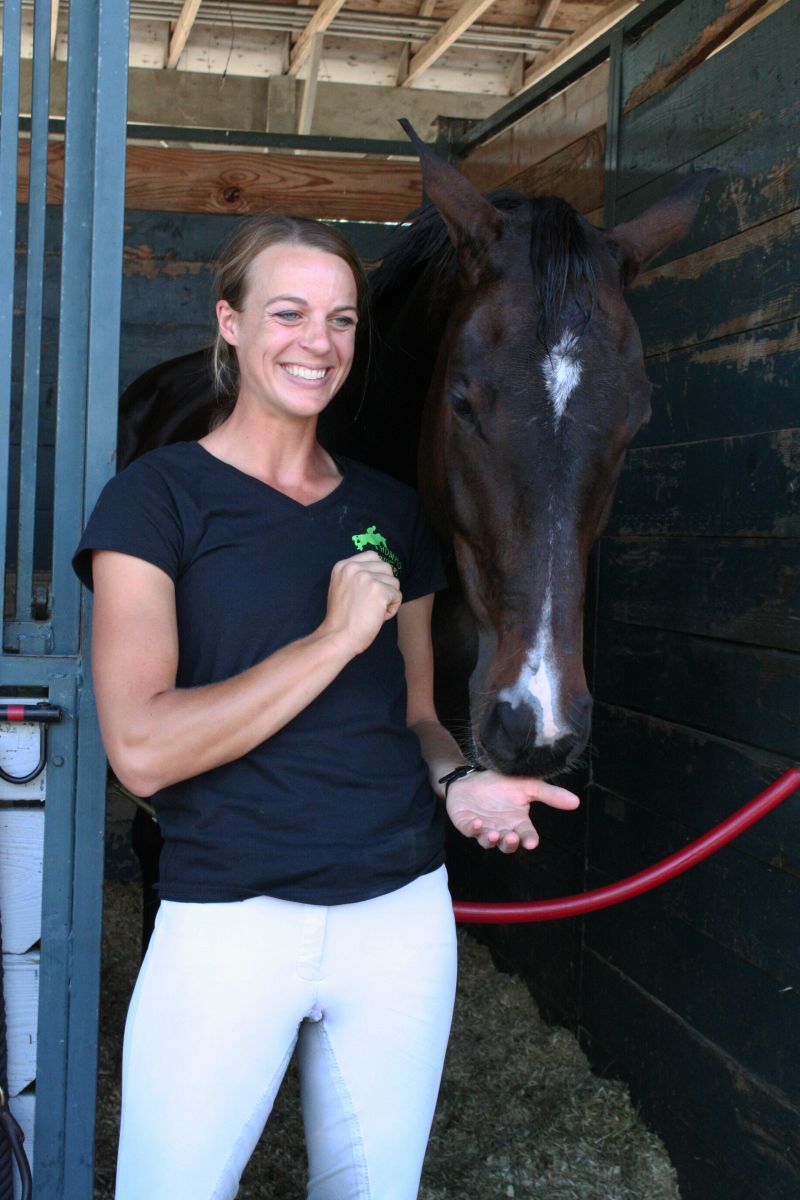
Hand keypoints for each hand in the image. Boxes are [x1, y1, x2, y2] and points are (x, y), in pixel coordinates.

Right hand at [321, 551, 401, 655]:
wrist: (338, 637)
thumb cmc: (342, 619)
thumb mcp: (342, 587)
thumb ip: (356, 576)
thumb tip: (382, 572)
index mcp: (343, 566)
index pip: (373, 556)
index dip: (377, 573)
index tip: (371, 589)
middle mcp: (354, 568)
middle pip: (386, 567)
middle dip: (385, 585)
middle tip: (372, 603)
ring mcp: (367, 578)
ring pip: (394, 582)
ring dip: (388, 598)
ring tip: (373, 611)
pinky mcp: (379, 591)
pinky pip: (397, 596)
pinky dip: (392, 609)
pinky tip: (378, 617)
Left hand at [446, 770, 578, 852]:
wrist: (472, 776)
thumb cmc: (501, 783)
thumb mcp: (527, 785)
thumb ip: (549, 794)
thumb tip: (576, 801)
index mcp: (517, 821)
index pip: (527, 834)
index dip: (529, 840)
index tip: (532, 842)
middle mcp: (502, 828)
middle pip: (508, 844)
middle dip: (510, 843)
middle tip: (513, 837)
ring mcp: (484, 828)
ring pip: (488, 842)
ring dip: (492, 840)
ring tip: (494, 833)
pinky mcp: (466, 825)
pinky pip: (469, 831)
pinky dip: (473, 829)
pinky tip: (476, 822)